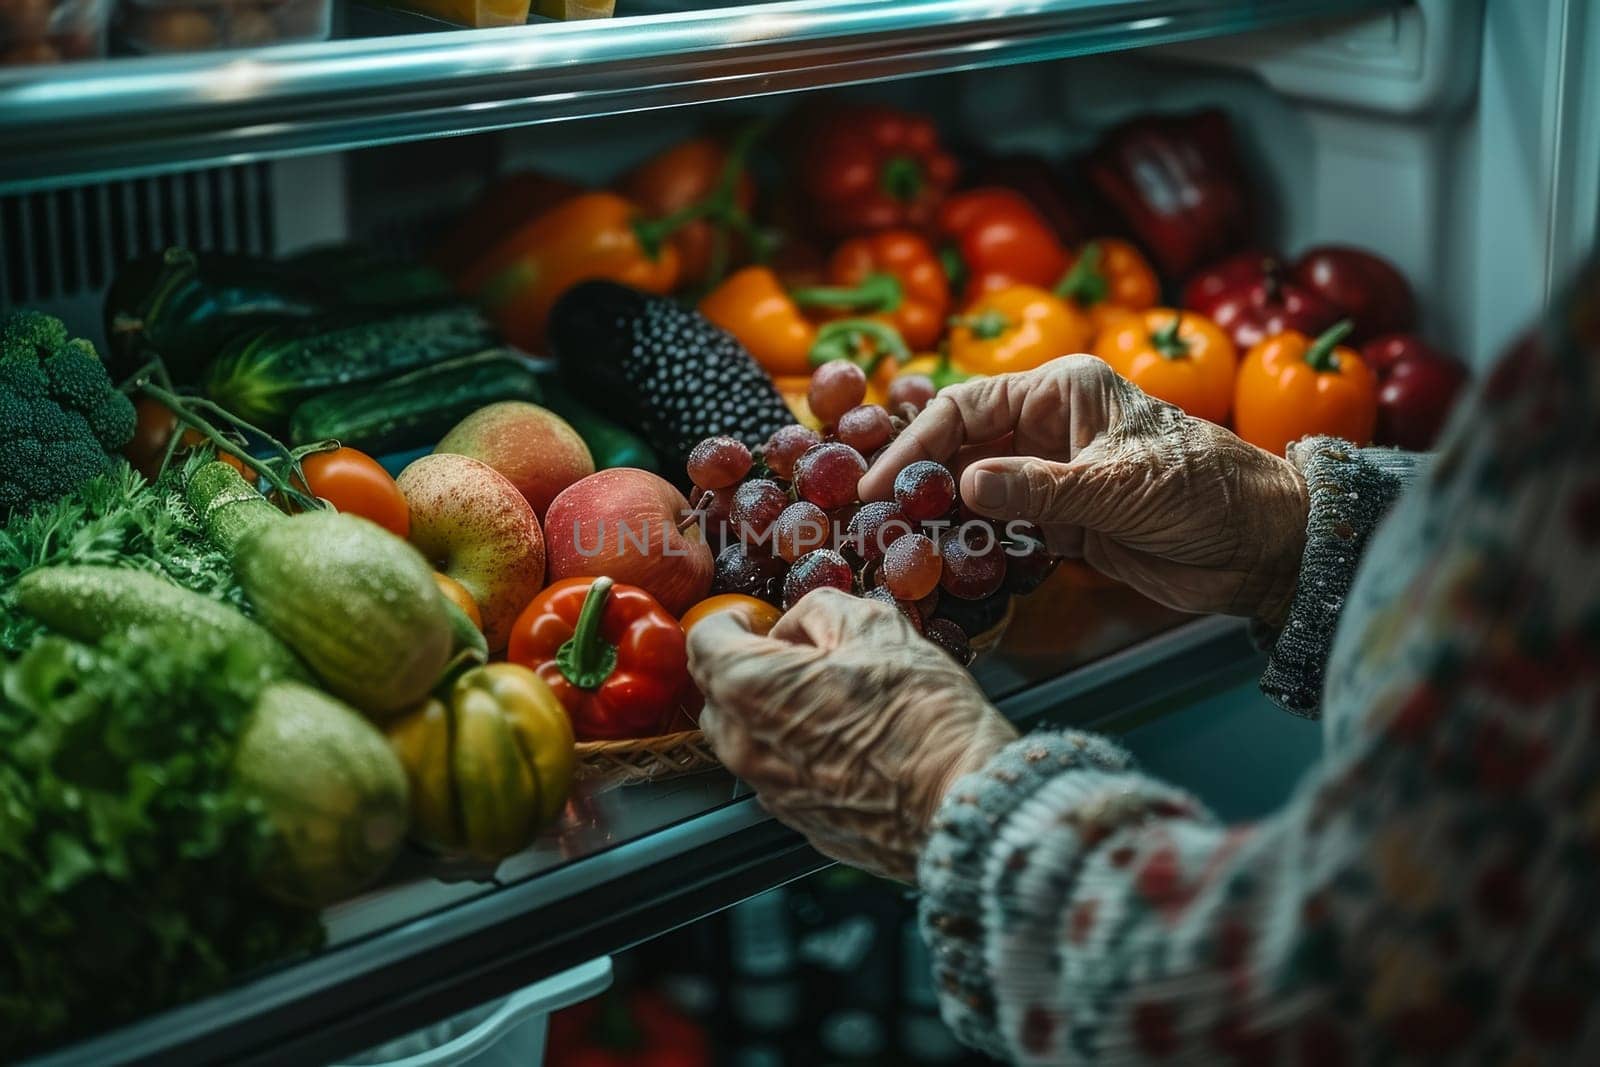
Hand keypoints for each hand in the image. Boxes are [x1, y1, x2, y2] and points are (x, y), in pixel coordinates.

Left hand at [687, 590, 1017, 881]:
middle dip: (749, 666)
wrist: (961, 800)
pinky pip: (779, 774)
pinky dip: (797, 752)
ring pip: (748, 738)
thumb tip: (805, 623)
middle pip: (718, 693)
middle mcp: (745, 746)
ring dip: (772, 712)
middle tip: (801, 655)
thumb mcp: (874, 626)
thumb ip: (820, 610)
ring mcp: (769, 791)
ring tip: (832, 697)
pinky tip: (848, 740)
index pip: (705, 639)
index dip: (734, 620)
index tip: (759, 620)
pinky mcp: (799, 822)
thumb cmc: (921, 716)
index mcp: (750, 688)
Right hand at [860, 355, 1310, 625]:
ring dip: (936, 515)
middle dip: (916, 481)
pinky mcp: (1060, 522)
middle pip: (959, 447)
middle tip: (870, 521)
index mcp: (1064, 390)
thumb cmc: (1207, 491)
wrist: (1263, 547)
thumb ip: (1041, 488)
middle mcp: (1050, 425)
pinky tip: (938, 562)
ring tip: (892, 546)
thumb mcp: (1122, 485)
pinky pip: (998, 527)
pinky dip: (968, 543)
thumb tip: (965, 486)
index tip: (877, 485)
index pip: (966, 407)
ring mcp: (1052, 475)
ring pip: (972, 489)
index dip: (915, 444)